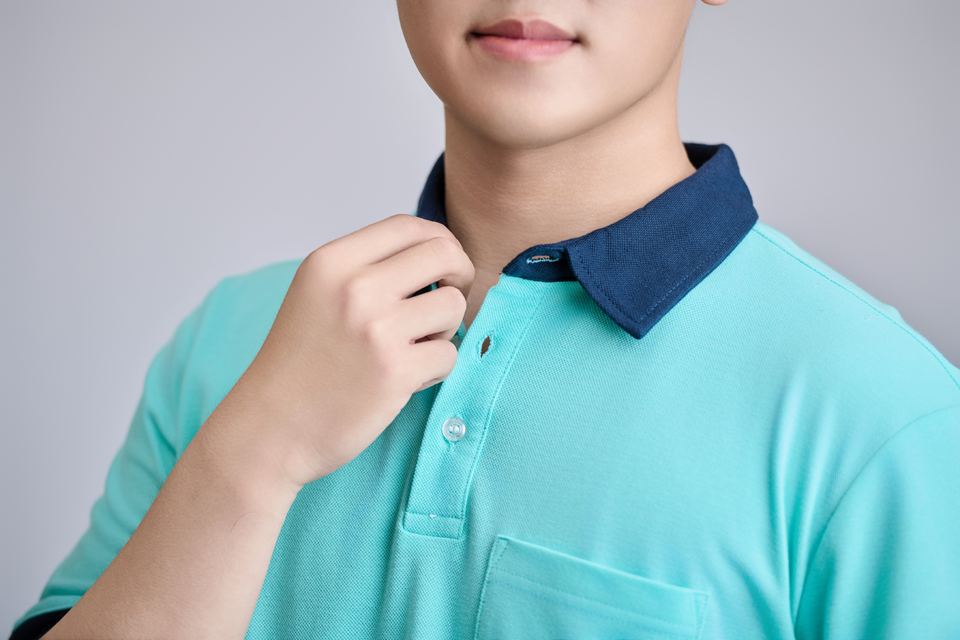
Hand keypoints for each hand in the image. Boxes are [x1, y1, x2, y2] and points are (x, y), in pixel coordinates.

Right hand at [214, 214, 474, 489]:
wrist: (269, 428)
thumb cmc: (300, 365)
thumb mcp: (317, 294)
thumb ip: (366, 268)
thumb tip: (437, 253)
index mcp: (332, 261)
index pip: (409, 226)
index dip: (440, 242)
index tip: (444, 270)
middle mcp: (354, 286)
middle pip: (444, 254)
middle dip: (459, 277)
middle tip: (444, 305)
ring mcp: (376, 328)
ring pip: (453, 305)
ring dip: (444, 330)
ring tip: (412, 349)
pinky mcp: (395, 370)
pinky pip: (449, 354)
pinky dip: (435, 369)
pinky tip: (404, 380)